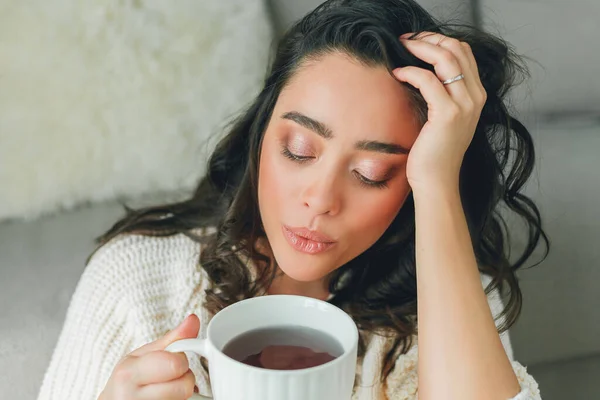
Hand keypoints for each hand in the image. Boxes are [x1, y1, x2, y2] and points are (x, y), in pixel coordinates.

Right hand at [99, 314, 199, 399]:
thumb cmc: (129, 379)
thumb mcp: (143, 356)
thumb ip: (172, 339)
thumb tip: (193, 319)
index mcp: (128, 373)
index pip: (175, 365)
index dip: (181, 362)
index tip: (172, 363)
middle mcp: (130, 398)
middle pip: (185, 386)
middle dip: (184, 379)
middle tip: (169, 379)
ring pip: (186, 398)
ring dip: (182, 394)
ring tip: (165, 391)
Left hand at [394, 32, 486, 191]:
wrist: (437, 181)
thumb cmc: (434, 152)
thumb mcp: (444, 118)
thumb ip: (441, 95)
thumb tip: (420, 71)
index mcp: (476, 96)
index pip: (464, 53)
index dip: (440, 40)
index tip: (417, 40)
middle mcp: (475, 97)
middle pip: (457, 50)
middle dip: (430, 38)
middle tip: (407, 39)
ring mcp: (464, 105)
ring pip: (445, 59)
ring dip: (420, 48)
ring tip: (402, 48)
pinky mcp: (448, 114)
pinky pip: (428, 80)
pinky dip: (410, 72)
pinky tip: (398, 74)